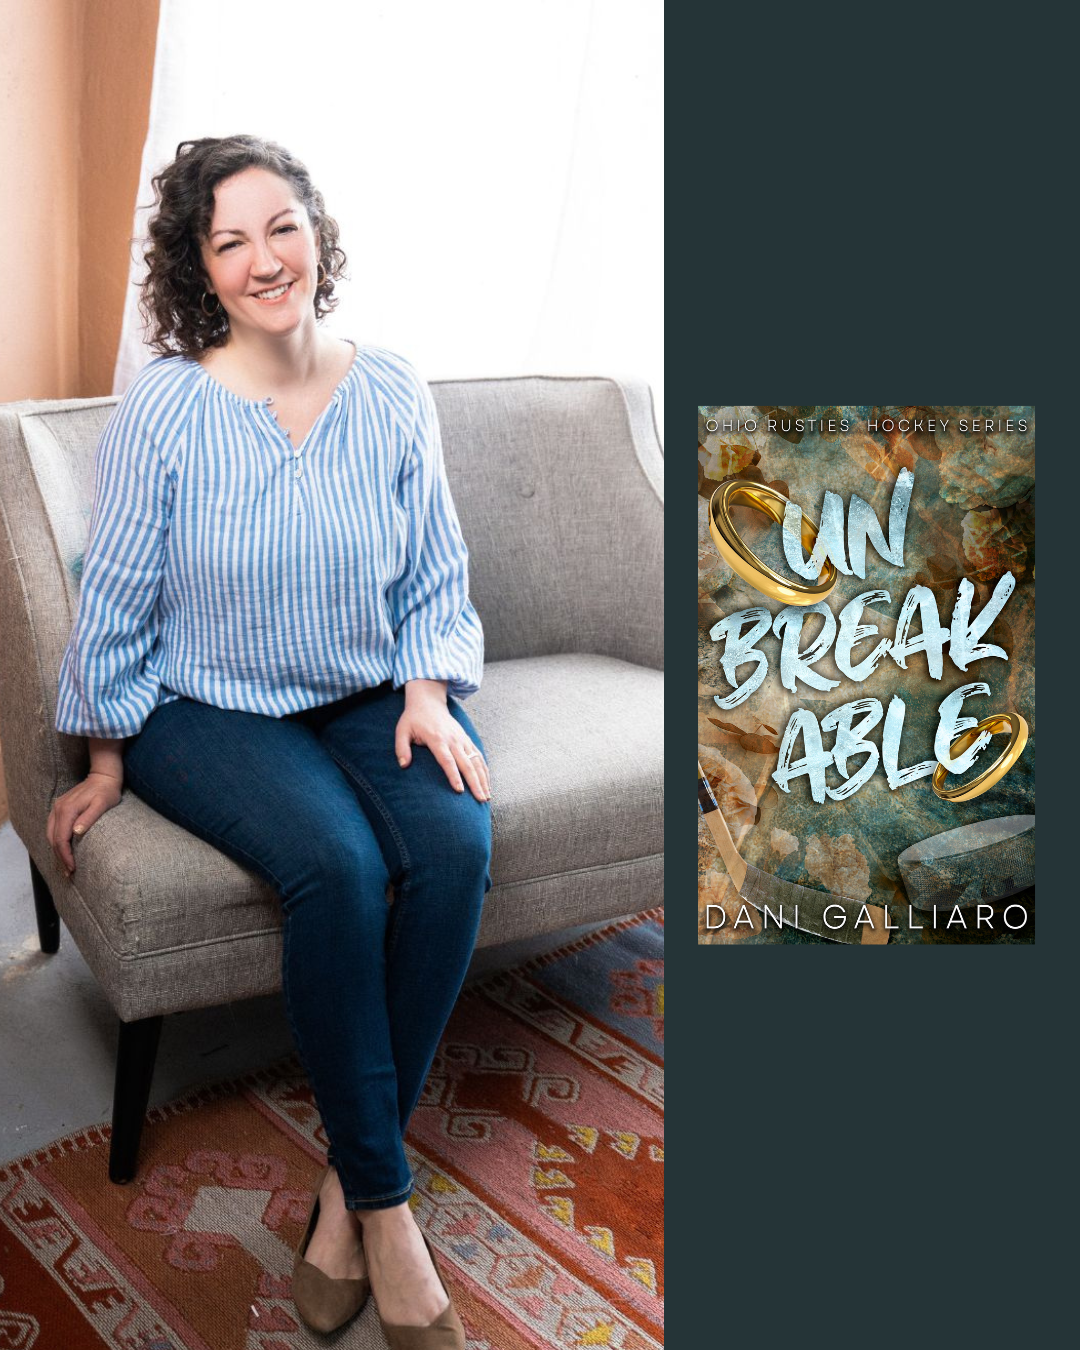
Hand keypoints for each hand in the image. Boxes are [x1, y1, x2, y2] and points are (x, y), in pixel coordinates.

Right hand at [46, 771, 122, 876]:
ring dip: (57, 851)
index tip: (72, 868)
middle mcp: (58, 809)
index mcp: (67, 809)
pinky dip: (56, 841)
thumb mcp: (103, 803)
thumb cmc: (107, 791)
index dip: (65, 855)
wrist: (103, 776)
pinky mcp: (60, 808)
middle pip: (53, 839)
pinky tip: (62, 850)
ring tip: (66, 866)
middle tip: (69, 873)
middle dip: (60, 857)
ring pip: (50, 835)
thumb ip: (90, 817)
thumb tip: (76, 832)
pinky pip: (53, 828)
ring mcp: (57, 808)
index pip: (61, 838)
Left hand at [395, 682, 490, 801]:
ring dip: (483, 779)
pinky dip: (484, 769)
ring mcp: (462, 739)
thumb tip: (404, 765)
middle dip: (475, 783)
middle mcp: (453, 740)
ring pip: (476, 761)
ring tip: (487, 796)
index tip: (460, 791)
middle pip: (466, 764)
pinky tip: (488, 783)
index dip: (454, 776)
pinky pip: (478, 755)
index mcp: (437, 739)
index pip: (447, 761)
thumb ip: (402, 748)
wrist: (429, 702)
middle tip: (481, 800)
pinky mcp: (467, 739)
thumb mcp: (402, 731)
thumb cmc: (414, 719)